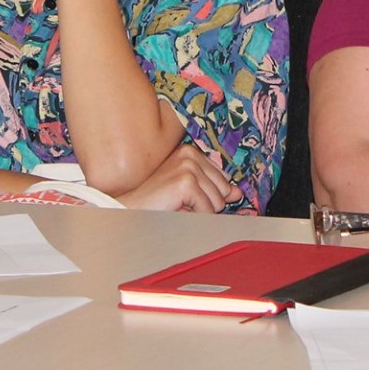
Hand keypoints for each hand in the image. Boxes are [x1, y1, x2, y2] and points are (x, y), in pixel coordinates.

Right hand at [115, 142, 241, 213]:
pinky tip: (175, 209)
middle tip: (180, 203)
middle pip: (224, 190)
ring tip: (177, 206)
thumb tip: (237, 192)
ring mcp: (188, 166)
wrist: (131, 211)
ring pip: (217, 202)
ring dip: (199, 212)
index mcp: (190, 153)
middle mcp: (190, 154)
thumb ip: (212, 189)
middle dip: (206, 204)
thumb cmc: (157, 203)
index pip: (223, 180)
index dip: (209, 196)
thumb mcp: (188, 193)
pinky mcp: (186, 182)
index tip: (187, 198)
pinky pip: (208, 210)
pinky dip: (194, 217)